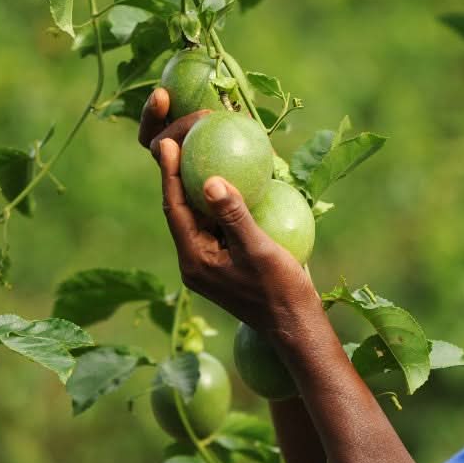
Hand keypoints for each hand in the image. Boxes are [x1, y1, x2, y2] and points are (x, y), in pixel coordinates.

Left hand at [140, 88, 320, 337]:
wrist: (295, 326)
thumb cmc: (281, 291)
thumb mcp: (260, 251)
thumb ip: (234, 216)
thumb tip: (211, 181)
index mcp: (194, 259)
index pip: (175, 208)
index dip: (169, 172)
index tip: (169, 141)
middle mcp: (194, 259)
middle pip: (179, 206)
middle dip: (178, 171)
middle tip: (183, 136)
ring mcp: (208, 260)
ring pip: (196, 213)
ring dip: (197, 181)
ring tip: (201, 147)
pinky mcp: (223, 259)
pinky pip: (214, 221)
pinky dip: (218, 197)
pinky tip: (230, 174)